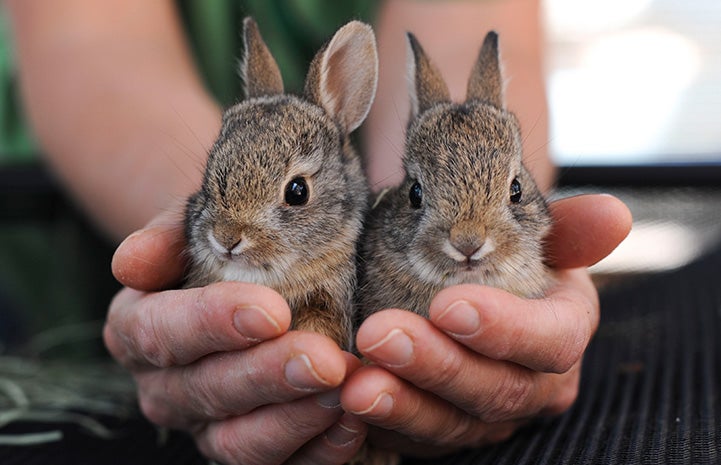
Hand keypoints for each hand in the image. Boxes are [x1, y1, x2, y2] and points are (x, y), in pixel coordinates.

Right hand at [105, 213, 366, 464]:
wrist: (253, 269)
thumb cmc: (226, 244)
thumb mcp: (197, 225)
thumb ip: (169, 236)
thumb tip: (131, 264)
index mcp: (138, 326)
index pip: (161, 331)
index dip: (213, 323)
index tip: (273, 311)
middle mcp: (164, 385)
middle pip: (206, 390)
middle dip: (268, 375)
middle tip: (324, 359)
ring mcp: (205, 425)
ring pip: (237, 442)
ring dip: (294, 418)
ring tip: (343, 389)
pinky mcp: (249, 449)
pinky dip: (318, 450)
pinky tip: (352, 423)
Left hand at [341, 194, 631, 455]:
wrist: (466, 286)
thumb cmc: (499, 257)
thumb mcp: (533, 236)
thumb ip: (568, 228)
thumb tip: (614, 213)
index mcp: (561, 332)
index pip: (551, 341)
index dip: (506, 329)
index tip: (449, 304)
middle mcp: (533, 385)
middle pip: (496, 390)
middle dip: (437, 365)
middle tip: (381, 332)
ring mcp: (487, 417)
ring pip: (451, 425)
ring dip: (401, 404)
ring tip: (354, 382)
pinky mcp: (443, 431)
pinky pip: (412, 439)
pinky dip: (378, 423)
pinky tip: (341, 399)